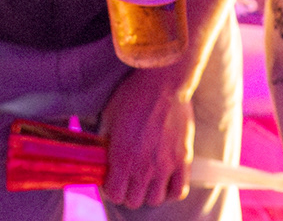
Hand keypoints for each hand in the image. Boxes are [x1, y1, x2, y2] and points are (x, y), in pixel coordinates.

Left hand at [99, 68, 193, 207]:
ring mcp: (165, 166)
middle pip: (133, 201)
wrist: (164, 82)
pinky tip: (165, 181)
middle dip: (128, 192)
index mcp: (122, 157)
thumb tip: (99, 156)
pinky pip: (178, 191)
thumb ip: (104, 141)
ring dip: (149, 192)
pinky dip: (170, 191)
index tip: (113, 179)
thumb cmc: (134, 95)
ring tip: (147, 179)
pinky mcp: (183, 160)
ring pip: (155, 199)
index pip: (114, 195)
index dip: (112, 189)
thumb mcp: (109, 116)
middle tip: (129, 178)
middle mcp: (143, 167)